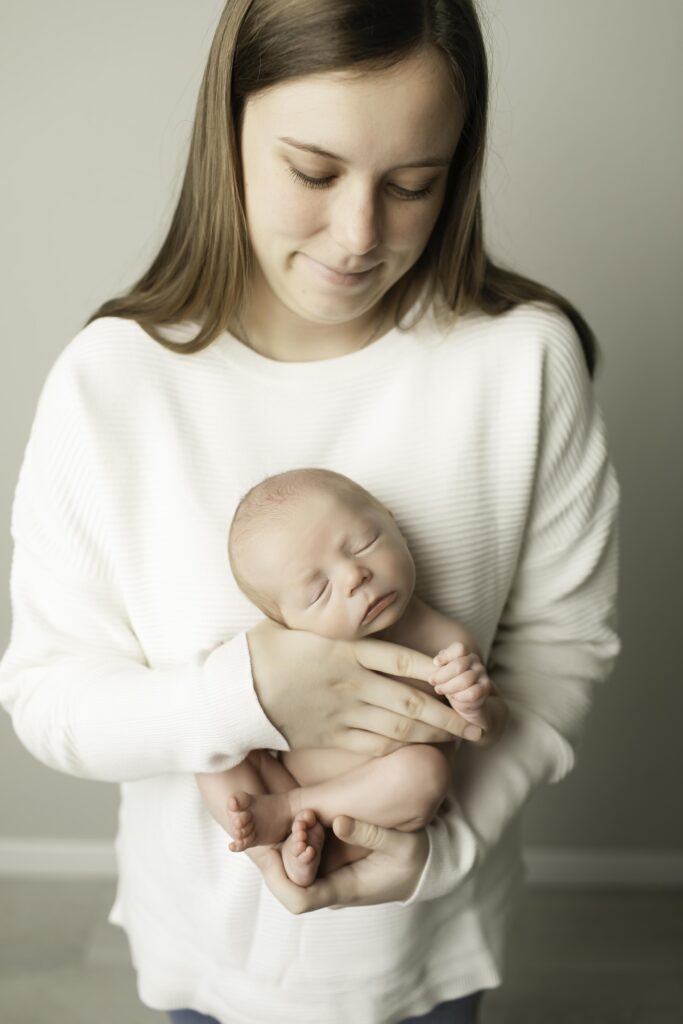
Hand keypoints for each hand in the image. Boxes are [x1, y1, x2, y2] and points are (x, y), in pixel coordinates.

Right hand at [247, 618, 485, 757]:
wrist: (236, 690)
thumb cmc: (270, 648)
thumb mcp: (305, 623)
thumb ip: (339, 620)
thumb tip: (360, 598)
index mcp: (347, 650)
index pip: (403, 659)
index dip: (437, 668)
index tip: (461, 672)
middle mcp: (351, 683)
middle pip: (411, 700)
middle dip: (450, 712)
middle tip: (478, 720)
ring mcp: (342, 713)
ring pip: (398, 727)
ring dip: (433, 732)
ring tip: (459, 736)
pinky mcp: (330, 736)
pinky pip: (373, 744)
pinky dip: (399, 745)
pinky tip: (417, 746)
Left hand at [256, 816, 428, 913]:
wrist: (425, 867)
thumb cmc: (416, 859)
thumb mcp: (402, 844)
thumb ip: (371, 832)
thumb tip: (339, 820)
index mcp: (344, 889)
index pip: (298, 898)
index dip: (278, 875)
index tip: (268, 846)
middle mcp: (329, 888)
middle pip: (286, 882)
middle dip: (272, 853)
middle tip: (258, 823)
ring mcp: (328, 877)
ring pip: (290, 868)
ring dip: (281, 841)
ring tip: (271, 813)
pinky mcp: (329, 864)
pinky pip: (301, 856)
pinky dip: (293, 836)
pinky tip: (290, 813)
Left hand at [428, 641, 490, 712]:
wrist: (467, 698)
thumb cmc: (451, 680)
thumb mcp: (443, 670)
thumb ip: (440, 664)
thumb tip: (437, 662)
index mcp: (464, 653)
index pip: (459, 648)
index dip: (446, 655)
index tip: (435, 663)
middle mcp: (475, 661)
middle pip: (459, 665)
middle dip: (442, 675)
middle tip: (432, 681)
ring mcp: (482, 674)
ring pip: (465, 680)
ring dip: (448, 687)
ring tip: (439, 689)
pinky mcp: (485, 689)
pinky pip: (472, 693)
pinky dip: (459, 697)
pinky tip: (453, 698)